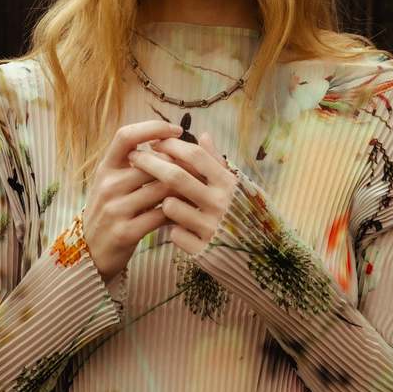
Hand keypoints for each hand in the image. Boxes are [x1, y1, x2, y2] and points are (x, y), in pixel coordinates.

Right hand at [81, 118, 185, 281]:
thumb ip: (134, 164)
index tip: (177, 130)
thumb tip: (169, 139)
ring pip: (161, 188)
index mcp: (105, 168)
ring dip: (185, 188)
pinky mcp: (126, 232)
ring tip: (199, 188)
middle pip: (153, 162)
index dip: (153, 128)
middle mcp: (108, 185)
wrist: (89, 252)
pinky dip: (178, 212)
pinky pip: (161, 215)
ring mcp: (115, 209)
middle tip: (201, 166)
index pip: (126, 136)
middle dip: (181, 162)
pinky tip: (187, 211)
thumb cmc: (109, 212)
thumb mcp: (112, 183)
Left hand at [127, 131, 237, 255]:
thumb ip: (217, 162)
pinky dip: (173, 228)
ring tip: (165, 202)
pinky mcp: (201, 250)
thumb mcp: (235, 186)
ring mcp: (210, 227)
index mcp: (228, 184)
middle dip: (150, 163)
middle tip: (134, 158)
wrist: (258, 256)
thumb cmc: (240, 214)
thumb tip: (204, 135)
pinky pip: (173, 233)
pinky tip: (179, 229)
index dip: (171, 146)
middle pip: (176, 176)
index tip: (154, 143)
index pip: (195, 156)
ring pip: (169, 205)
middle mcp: (220, 203)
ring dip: (162, 201)